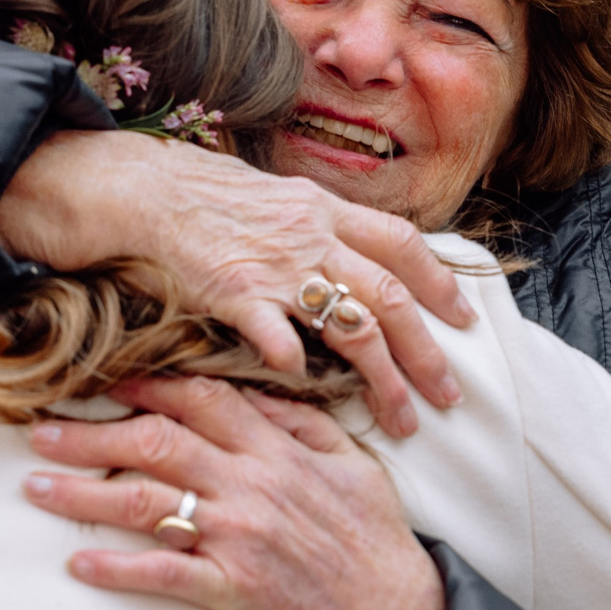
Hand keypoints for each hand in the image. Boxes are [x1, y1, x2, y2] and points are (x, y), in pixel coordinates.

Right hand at [0, 129, 471, 435]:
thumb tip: (360, 261)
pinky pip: (277, 336)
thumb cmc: (207, 198)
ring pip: (352, 325)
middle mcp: (311, 234)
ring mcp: (275, 264)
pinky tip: (306, 386)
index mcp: (325, 209)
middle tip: (448, 396)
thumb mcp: (278, 198)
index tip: (465, 322)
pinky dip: (296, 364)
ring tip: (401, 419)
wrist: (144, 190)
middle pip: (390, 296)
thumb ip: (320, 228)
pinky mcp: (234, 292)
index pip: (402, 243)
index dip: (440, 283)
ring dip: (384, 379)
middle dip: (426, 353)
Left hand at [22, 374, 445, 609]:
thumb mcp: (351, 466)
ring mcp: (239, 537)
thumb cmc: (376, 547)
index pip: (201, 399)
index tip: (102, 382)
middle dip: (90, 434)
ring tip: (34, 488)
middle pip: (154, 443)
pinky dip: (117, 568)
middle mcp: (252, 485)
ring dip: (81, 494)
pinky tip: (78, 563)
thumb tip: (255, 388)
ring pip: (144, 502)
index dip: (146, 386)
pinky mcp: (233, 590)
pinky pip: (162, 574)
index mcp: (278, 449)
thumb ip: (301, 423)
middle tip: (38, 431)